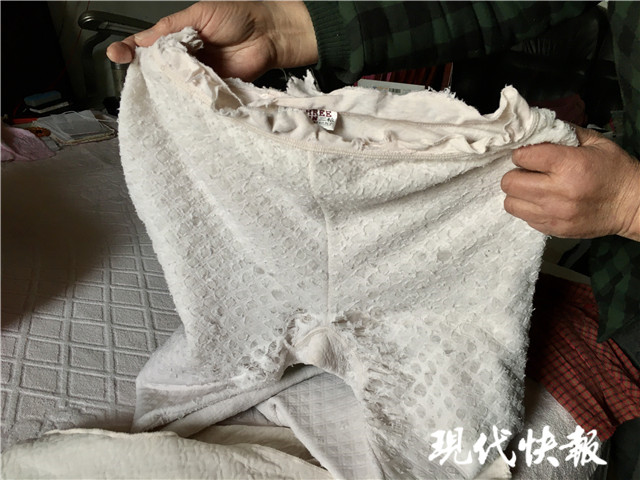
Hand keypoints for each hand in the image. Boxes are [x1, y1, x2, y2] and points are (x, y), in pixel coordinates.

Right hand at [106, 1, 317, 80]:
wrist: (269, 34)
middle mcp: (186, 58)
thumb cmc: (237, 16)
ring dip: (166, 89)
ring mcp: (199, 76)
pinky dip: (188, 100)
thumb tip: (144, 40)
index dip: (131, 51)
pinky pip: (197, 97)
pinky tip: (177, 101)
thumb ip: (172, 26)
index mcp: (178, 36)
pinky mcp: (214, 91)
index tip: (116, 56)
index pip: (148, 45)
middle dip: (144, 74)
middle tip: (133, 77)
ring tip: (154, 90)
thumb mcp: (199, 14)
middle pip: (158, 69)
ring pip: (176, 86)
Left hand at [501, 126, 639, 240]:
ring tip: (533, 188)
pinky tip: (542, 202)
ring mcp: (553, 214)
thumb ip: (564, 134)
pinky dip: (528, 208)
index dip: (522, 153)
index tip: (530, 155)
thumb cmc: (614, 170)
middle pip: (509, 182)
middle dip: (515, 174)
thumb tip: (536, 131)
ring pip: (510, 203)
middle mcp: (558, 191)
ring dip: (518, 194)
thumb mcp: (595, 143)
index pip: (522, 157)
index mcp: (569, 165)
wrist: (633, 206)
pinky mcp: (553, 229)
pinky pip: (523, 218)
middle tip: (528, 172)